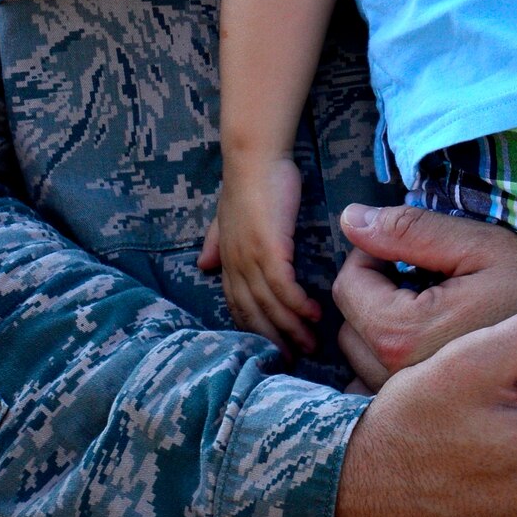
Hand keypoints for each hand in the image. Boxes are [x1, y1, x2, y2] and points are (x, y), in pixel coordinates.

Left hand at [197, 158, 319, 355]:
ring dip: (291, 329)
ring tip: (311, 344)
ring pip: (270, 306)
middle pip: (252, 314)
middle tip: (292, 361)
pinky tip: (313, 315)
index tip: (269, 348)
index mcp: (226, 259)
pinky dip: (298, 305)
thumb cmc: (248, 181)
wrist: (254, 156)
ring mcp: (250, 257)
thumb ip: (216, 241)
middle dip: (272, 340)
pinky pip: (284, 287)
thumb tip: (203, 265)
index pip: (236, 306)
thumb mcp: (226, 215)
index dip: (253, 330)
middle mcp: (235, 264)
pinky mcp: (269, 248)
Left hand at [333, 203, 516, 401]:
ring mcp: (411, 408)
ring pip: (364, 354)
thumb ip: (409, 231)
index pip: (350, 283)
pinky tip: (441, 349)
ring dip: (387, 326)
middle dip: (379, 292)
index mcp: (403, 334)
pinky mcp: (427, 420)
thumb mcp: (480, 245)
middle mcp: (397, 380)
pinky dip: (399, 362)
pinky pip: (383, 385)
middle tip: (430, 280)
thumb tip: (351, 217)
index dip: (375, 253)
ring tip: (441, 312)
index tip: (417, 251)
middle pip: (351, 322)